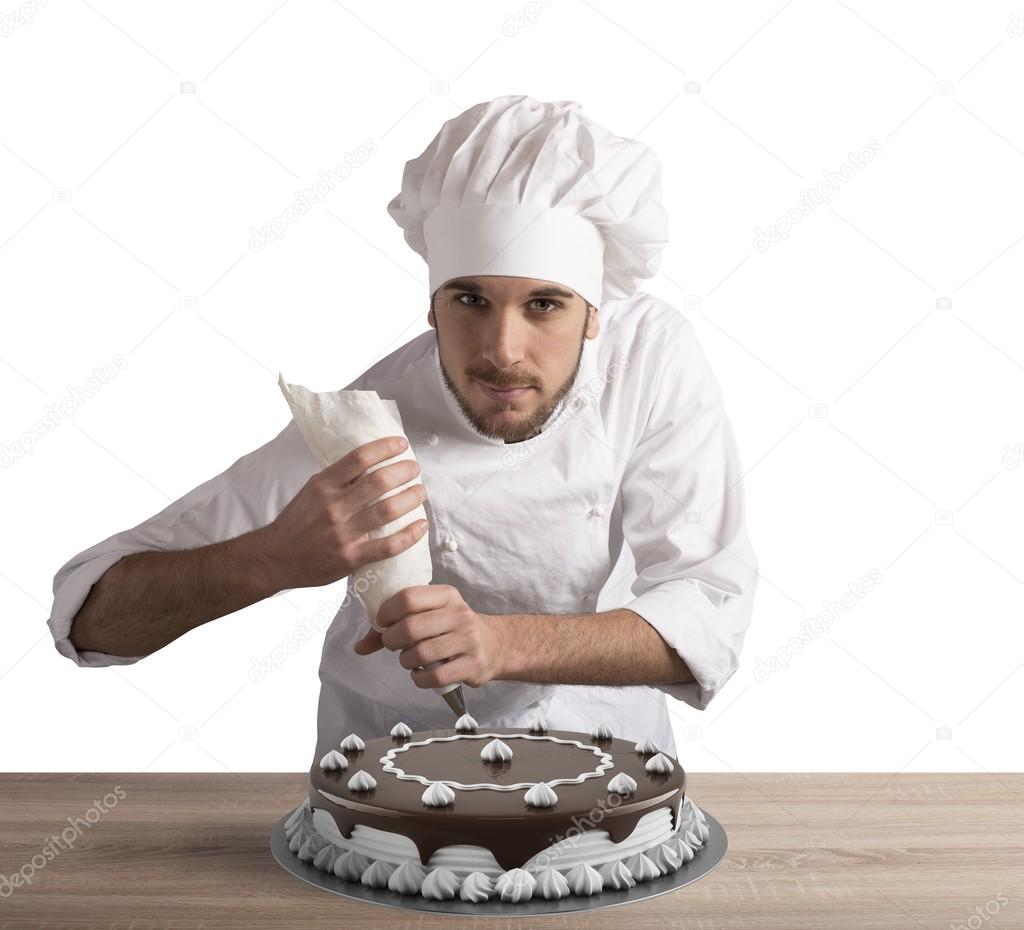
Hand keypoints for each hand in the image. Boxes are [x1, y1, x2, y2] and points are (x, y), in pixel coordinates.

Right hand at [258, 436, 428, 589]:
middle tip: (415, 469)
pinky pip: (388, 546)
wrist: (275, 558)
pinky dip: (409, 535)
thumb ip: (338, 479)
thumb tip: (370, 463)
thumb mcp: (311, 491)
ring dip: (411, 498)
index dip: (385, 448)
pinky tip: (421, 525)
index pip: (360, 458)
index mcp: (323, 485)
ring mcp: (343, 533)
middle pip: (380, 482)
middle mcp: (334, 506)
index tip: (401, 444)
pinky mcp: (351, 557)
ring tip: (421, 491)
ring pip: (388, 510)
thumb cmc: (297, 522)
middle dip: (405, 472)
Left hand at [353, 585, 503, 688]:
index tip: (383, 623)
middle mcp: (459, 615)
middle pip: (411, 627)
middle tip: (393, 645)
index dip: (387, 612)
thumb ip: (396, 625)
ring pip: (421, 654)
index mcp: (447, 596)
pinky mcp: (472, 665)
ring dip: (405, 661)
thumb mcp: (432, 615)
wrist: (496, 644)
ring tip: (409, 660)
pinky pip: (435, 677)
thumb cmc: (454, 628)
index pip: (408, 598)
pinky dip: (419, 679)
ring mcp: (468, 640)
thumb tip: (359, 646)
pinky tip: (420, 675)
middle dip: (391, 640)